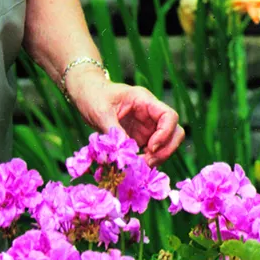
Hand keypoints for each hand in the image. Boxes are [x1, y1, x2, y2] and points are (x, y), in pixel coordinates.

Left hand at [64, 69, 183, 164]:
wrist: (86, 94)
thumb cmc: (93, 96)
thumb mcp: (101, 112)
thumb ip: (114, 131)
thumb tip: (125, 153)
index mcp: (145, 101)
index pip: (169, 116)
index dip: (165, 134)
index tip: (150, 147)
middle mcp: (150, 114)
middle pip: (174, 132)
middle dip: (165, 150)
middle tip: (147, 162)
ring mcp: (146, 127)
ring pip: (165, 145)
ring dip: (157, 158)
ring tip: (138, 166)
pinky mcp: (139, 138)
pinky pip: (151, 151)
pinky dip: (147, 160)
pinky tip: (134, 165)